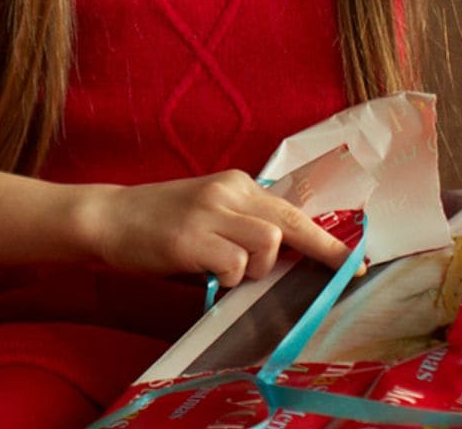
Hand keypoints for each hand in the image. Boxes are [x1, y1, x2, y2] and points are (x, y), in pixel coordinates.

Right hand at [80, 169, 355, 287]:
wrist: (109, 217)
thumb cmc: (160, 220)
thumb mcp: (208, 210)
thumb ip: (243, 223)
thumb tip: (287, 253)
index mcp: (235, 184)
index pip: (290, 210)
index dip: (325, 238)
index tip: (353, 260)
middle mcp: (226, 192)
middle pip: (288, 224)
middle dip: (321, 250)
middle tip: (344, 271)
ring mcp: (208, 214)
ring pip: (267, 244)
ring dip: (257, 268)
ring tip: (229, 270)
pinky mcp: (190, 239)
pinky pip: (234, 265)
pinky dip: (229, 277)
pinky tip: (206, 273)